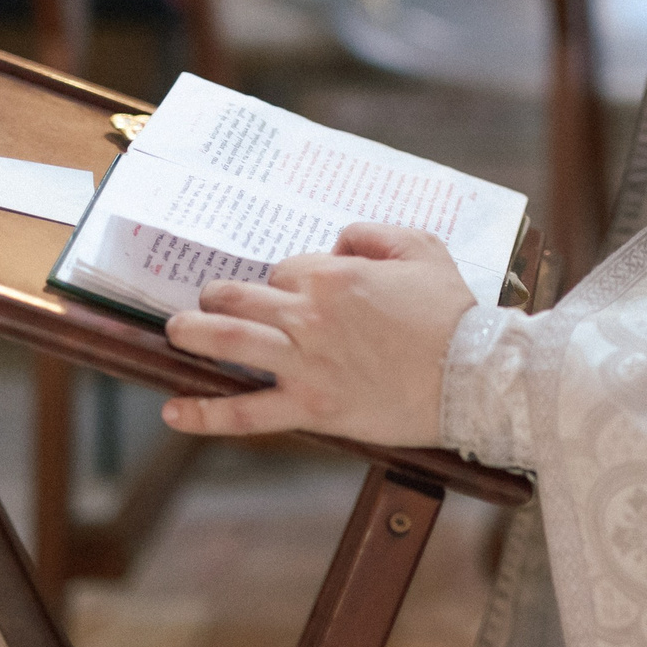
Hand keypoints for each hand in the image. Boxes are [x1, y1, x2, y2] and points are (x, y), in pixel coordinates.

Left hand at [161, 224, 478, 445]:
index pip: (284, 269)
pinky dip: (204, 413)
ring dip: (192, 334)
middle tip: (210, 301)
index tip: (297, 290)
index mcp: (334, 276)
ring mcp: (304, 364)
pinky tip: (173, 411)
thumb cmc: (452, 313)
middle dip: (219, 297)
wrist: (473, 376)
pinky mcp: (310, 407)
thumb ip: (373, 233)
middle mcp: (309, 316)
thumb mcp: (423, 247)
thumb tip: (337, 242)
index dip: (286, 278)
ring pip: (228, 344)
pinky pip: (246, 413)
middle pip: (240, 299)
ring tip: (175, 331)